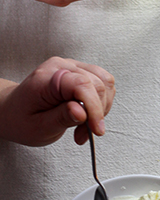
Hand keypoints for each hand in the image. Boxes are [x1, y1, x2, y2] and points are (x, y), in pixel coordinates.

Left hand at [0, 56, 115, 145]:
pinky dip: (101, 103)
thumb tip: (82, 112)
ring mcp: (72, 67)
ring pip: (105, 82)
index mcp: (46, 78)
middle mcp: (61, 67)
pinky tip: (88, 115)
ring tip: (85, 125)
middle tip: (85, 132)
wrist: (14, 111)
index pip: (81, 84)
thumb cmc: (22, 118)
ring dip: (102, 108)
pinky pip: (103, 83)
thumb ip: (61, 118)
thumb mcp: (38, 127)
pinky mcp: (80, 72)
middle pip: (97, 84)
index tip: (96, 128)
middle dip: (97, 113)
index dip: (94, 107)